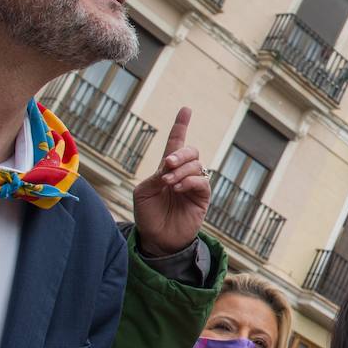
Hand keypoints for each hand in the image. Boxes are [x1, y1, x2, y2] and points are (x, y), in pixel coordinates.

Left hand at [132, 107, 210, 256]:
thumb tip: (171, 168)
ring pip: (197, 165)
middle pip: (191, 151)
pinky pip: (202, 182)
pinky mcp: (202, 198)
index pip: (176, 143)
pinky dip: (189, 181)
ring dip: (181, 171)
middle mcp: (183, 174)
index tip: (186, 109)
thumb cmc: (148, 215)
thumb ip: (156, 176)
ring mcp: (194, 186)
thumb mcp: (144, 191)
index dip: (181, 126)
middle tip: (167, 164)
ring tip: (168, 183)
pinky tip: (177, 188)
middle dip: (180, 153)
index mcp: (167, 169)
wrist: (156, 239)